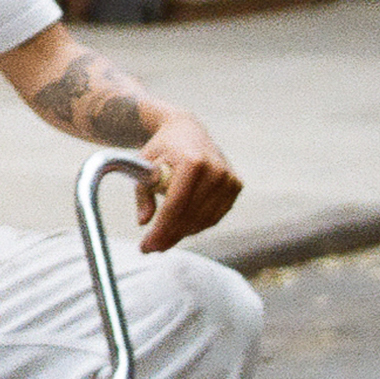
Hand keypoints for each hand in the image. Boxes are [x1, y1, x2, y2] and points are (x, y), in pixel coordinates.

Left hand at [132, 113, 241, 251]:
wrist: (187, 129)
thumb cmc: (162, 148)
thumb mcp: (143, 165)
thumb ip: (143, 193)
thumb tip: (143, 221)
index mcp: (192, 161)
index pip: (177, 205)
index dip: (161, 230)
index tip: (146, 246)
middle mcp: (215, 170)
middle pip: (191, 216)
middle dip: (168, 237)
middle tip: (151, 249)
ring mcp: (229, 178)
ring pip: (204, 220)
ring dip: (182, 234)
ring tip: (163, 239)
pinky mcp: (236, 185)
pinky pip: (215, 216)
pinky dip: (197, 225)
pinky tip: (181, 227)